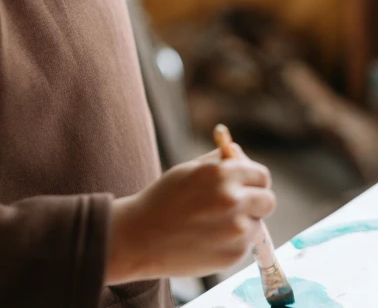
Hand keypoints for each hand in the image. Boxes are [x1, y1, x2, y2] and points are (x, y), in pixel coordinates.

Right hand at [105, 146, 274, 284]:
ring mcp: (236, 231)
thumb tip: (241, 155)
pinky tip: (208, 237)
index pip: (261, 175)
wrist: (142, 236)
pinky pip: (245, 244)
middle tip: (238, 203)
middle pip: (268, 200)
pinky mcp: (233, 255)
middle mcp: (233, 200)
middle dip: (256, 200)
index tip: (247, 184)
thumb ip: (220, 161)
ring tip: (214, 222)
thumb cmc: (164, 198)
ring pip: (257, 224)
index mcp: (223, 174)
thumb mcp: (190, 169)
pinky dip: (233, 241)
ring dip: (244, 222)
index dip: (253, 179)